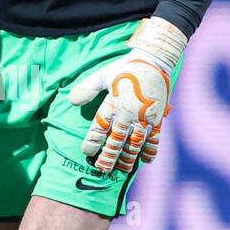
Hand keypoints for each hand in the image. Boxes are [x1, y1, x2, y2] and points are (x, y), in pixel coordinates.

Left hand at [67, 17, 185, 172]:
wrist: (154, 60)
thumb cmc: (125, 68)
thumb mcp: (103, 75)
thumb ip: (87, 88)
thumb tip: (71, 100)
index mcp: (114, 102)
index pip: (99, 127)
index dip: (92, 142)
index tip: (87, 152)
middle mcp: (129, 112)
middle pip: (116, 140)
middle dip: (108, 156)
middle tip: (101, 168)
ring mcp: (144, 117)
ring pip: (135, 143)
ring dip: (128, 158)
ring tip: (121, 169)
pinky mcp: (157, 118)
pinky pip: (155, 138)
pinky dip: (151, 150)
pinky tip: (146, 160)